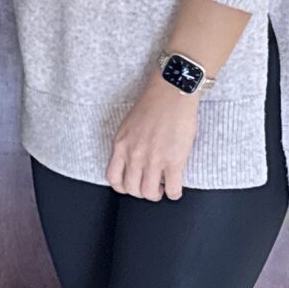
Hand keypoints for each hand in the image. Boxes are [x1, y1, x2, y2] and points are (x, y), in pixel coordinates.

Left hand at [107, 78, 198, 199]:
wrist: (171, 93)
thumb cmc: (152, 105)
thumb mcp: (128, 126)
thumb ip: (127, 145)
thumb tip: (133, 163)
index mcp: (121, 145)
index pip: (113, 178)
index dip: (123, 187)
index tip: (132, 184)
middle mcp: (134, 155)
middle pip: (132, 189)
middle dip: (141, 192)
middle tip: (150, 186)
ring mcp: (153, 160)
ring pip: (149, 193)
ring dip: (156, 194)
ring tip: (162, 187)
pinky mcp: (174, 161)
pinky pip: (172, 190)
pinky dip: (174, 194)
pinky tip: (175, 188)